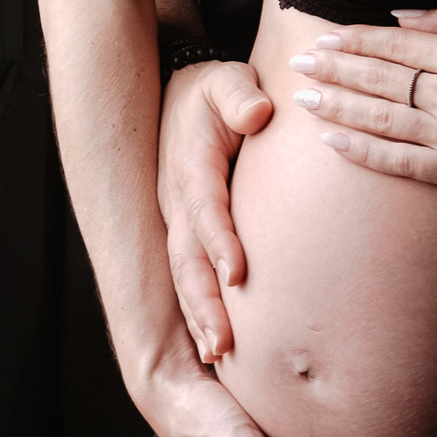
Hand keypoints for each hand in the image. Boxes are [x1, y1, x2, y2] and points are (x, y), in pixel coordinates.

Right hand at [158, 59, 272, 363]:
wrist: (182, 98)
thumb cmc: (216, 93)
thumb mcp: (226, 80)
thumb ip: (239, 94)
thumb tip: (258, 112)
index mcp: (191, 166)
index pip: (205, 208)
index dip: (219, 241)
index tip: (238, 273)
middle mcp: (179, 202)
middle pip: (188, 259)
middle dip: (203, 303)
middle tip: (222, 343)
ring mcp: (178, 222)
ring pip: (185, 277)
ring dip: (200, 316)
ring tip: (217, 355)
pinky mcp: (186, 235)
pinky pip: (190, 278)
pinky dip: (199, 313)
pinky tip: (216, 348)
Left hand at [288, 6, 436, 205]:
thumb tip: (402, 16)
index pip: (395, 45)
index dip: (355, 41)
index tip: (325, 38)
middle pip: (379, 80)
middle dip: (334, 70)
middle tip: (299, 64)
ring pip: (381, 120)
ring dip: (338, 108)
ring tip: (305, 100)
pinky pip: (400, 163)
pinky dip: (364, 152)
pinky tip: (335, 143)